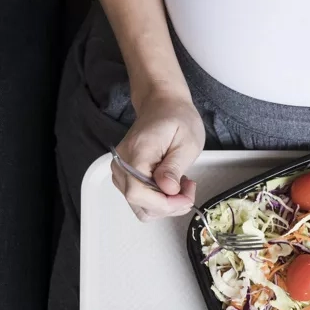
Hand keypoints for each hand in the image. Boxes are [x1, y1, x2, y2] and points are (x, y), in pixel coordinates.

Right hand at [111, 88, 204, 220]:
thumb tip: (167, 189)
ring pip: (139, 205)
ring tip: (182, 185)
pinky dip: (158, 199)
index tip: (186, 198)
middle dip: (169, 205)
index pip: (138, 192)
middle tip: (189, 189)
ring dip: (165, 204)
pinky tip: (171, 185)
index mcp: (137, 153)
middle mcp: (122, 163)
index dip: (164, 204)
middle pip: (138, 202)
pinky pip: (140, 198)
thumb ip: (175, 167)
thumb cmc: (178, 119)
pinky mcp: (125, 175)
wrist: (163, 104)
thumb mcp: (187, 142)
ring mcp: (120, 170)